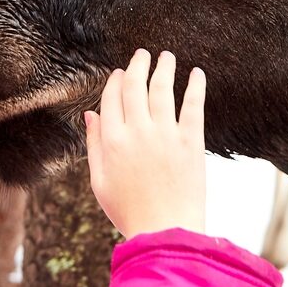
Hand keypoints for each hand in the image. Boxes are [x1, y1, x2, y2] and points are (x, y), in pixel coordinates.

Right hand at [85, 50, 205, 238]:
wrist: (165, 231)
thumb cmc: (129, 210)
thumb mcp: (99, 181)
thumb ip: (94, 144)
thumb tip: (90, 114)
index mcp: (112, 141)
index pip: (112, 98)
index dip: (116, 81)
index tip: (121, 73)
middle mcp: (138, 132)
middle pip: (136, 86)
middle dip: (138, 65)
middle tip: (143, 54)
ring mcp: (166, 135)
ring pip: (162, 89)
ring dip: (164, 68)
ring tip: (166, 56)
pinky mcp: (191, 142)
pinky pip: (193, 105)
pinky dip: (195, 86)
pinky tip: (196, 73)